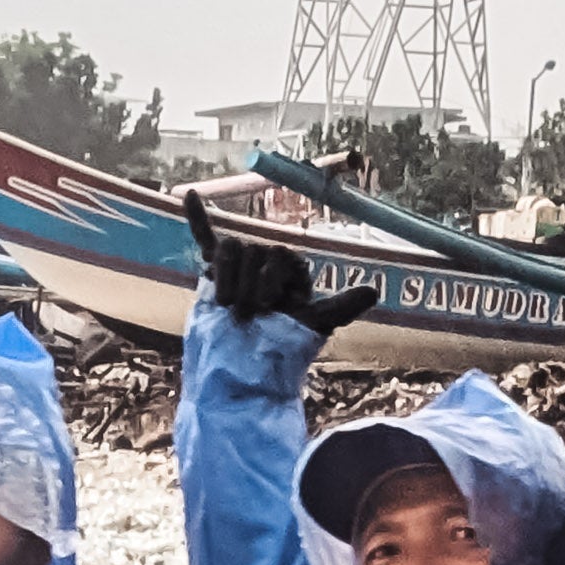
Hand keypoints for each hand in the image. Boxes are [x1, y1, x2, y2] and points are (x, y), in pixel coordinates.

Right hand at [185, 190, 380, 340]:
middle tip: (248, 316)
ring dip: (227, 280)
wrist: (242, 368)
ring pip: (230, 249)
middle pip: (254, 249)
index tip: (270, 309)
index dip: (271, 281)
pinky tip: (191, 195)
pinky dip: (198, 218)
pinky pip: (206, 239)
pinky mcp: (213, 272)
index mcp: (291, 269)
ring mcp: (239, 266)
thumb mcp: (313, 325)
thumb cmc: (279, 349)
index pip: (279, 253)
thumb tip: (373, 292)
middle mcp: (266, 263)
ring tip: (228, 307)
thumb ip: (340, 307)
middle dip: (249, 286)